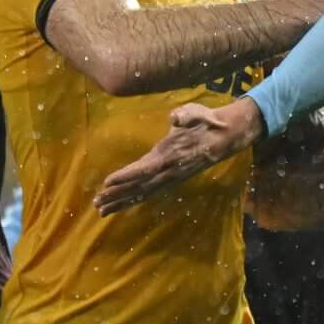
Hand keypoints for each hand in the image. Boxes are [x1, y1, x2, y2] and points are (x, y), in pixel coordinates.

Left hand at [96, 98, 264, 215]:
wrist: (226, 137)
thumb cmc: (207, 122)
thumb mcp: (198, 113)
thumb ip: (186, 115)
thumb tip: (175, 117)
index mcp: (170, 155)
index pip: (144, 168)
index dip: (126, 176)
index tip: (107, 182)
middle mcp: (169, 171)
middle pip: (139, 186)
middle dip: (117, 195)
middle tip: (97, 203)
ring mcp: (170, 178)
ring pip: (143, 193)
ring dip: (122, 202)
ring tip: (102, 210)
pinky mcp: (171, 180)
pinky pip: (149, 193)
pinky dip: (133, 200)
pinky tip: (121, 205)